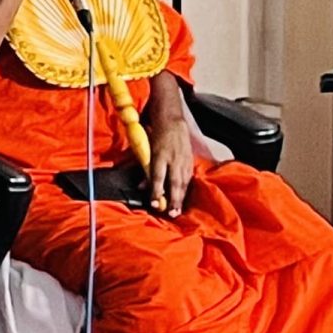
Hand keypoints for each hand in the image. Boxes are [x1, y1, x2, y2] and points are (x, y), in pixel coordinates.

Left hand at [143, 100, 198, 215]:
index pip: (158, 177)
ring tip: (178, 211)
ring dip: (181, 197)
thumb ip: (144, 168)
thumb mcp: (146, 149)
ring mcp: (184, 159)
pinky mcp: (190, 159)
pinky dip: (186, 188)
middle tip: (171, 214)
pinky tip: (184, 197)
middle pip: (174, 183)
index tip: (154, 203)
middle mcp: (174, 159)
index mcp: (160, 155)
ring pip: (183, 182)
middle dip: (173, 199)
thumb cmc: (155, 134)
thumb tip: (142, 186)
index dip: (156, 191)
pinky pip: (188, 177)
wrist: (171, 119)